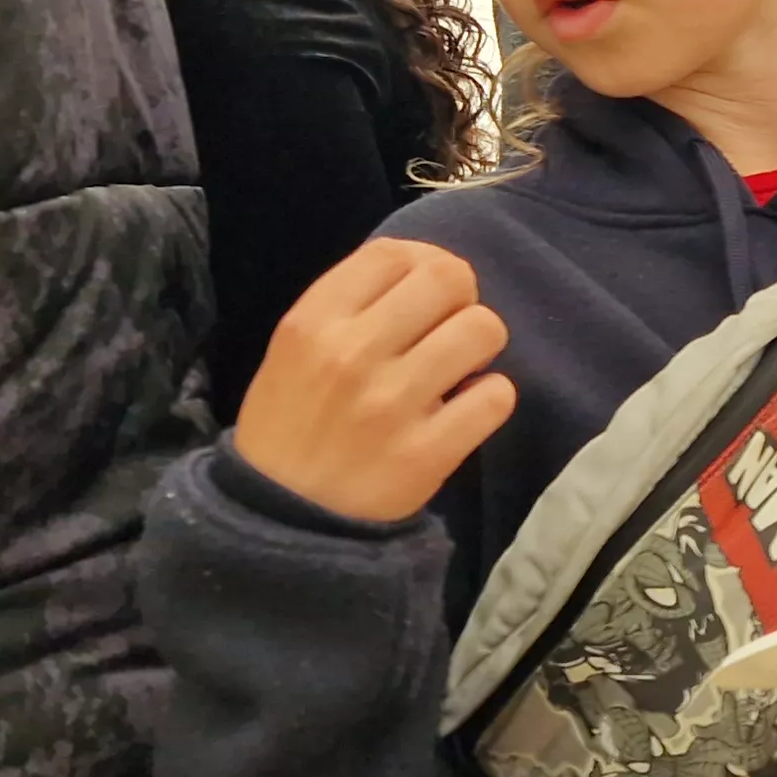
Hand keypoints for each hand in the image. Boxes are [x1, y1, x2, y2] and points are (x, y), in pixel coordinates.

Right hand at [229, 239, 516, 521]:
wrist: (279, 523)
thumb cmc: (289, 429)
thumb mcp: (292, 351)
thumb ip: (348, 306)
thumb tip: (422, 269)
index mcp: (313, 322)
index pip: (394, 254)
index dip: (423, 263)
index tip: (426, 292)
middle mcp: (353, 353)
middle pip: (449, 279)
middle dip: (461, 298)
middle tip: (449, 329)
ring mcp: (393, 403)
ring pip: (483, 329)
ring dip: (480, 347)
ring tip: (458, 370)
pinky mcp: (428, 452)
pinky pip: (497, 396)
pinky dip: (490, 399)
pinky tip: (466, 411)